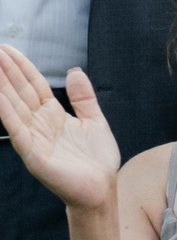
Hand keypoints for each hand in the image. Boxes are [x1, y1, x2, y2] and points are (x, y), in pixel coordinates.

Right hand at [0, 47, 121, 212]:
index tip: (7, 49)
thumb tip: (75, 70)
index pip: (33, 85)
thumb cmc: (97, 160)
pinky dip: (7, 114)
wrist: (103, 189)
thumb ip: (84, 97)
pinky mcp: (34, 155)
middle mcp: (39, 124)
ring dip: (1, 87)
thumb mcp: (95, 121)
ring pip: (14, 108)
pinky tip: (0, 97)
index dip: (21, 67)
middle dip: (5, 71)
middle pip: (19, 92)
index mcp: (53, 115)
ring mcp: (34, 139)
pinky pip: (18, 131)